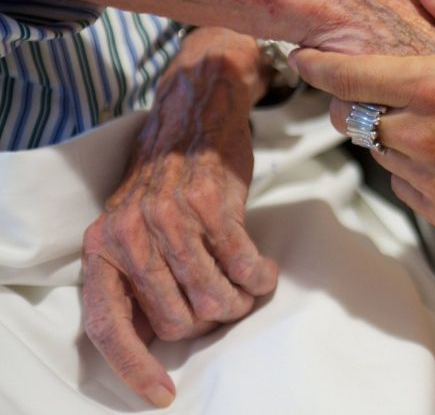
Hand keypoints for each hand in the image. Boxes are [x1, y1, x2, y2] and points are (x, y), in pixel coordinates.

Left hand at [81, 29, 278, 407]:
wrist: (194, 115)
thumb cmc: (167, 179)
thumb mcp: (132, 226)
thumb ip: (139, 277)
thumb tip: (157, 335)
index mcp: (103, 246)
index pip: (109, 325)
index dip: (135, 367)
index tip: (163, 394)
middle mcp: (129, 234)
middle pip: (178, 319)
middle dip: (209, 319)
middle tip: (225, 301)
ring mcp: (169, 218)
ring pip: (214, 297)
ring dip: (240, 301)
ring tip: (248, 286)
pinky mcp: (210, 204)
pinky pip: (243, 265)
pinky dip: (260, 277)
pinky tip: (264, 270)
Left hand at [291, 0, 434, 232]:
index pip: (347, 77)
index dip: (317, 65)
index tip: (302, 57)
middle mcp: (423, 139)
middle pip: (353, 118)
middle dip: (352, 99)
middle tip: (375, 86)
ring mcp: (433, 181)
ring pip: (377, 153)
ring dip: (385, 133)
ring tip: (422, 117)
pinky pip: (404, 185)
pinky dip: (410, 166)